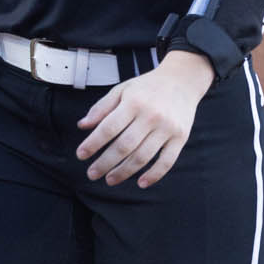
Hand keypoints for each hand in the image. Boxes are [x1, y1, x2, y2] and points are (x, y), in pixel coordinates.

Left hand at [74, 51, 212, 186]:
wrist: (182, 80)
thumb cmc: (147, 87)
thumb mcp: (122, 89)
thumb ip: (101, 107)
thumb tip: (82, 125)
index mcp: (134, 102)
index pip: (109, 127)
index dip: (93, 143)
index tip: (81, 155)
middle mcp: (151, 115)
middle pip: (124, 146)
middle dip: (105, 163)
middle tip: (92, 173)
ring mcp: (167, 128)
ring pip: (143, 157)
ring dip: (124, 172)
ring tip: (110, 179)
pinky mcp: (181, 138)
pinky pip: (167, 161)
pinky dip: (154, 175)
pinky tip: (141, 183)